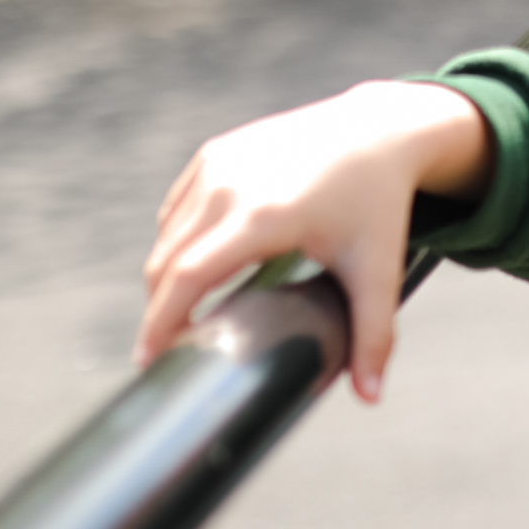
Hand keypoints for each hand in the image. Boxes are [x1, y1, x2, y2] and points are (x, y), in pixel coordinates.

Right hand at [135, 80, 494, 402]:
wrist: (378, 130)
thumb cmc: (378, 203)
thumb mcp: (379, 269)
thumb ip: (374, 336)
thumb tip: (370, 397)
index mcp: (264, 216)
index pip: (189, 276)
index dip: (161, 322)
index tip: (149, 359)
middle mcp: (231, 185)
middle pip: (167, 261)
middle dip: (160, 309)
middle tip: (166, 349)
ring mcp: (217, 164)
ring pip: (168, 235)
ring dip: (167, 276)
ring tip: (181, 314)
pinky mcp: (214, 153)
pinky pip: (178, 209)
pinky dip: (176, 241)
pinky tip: (193, 268)